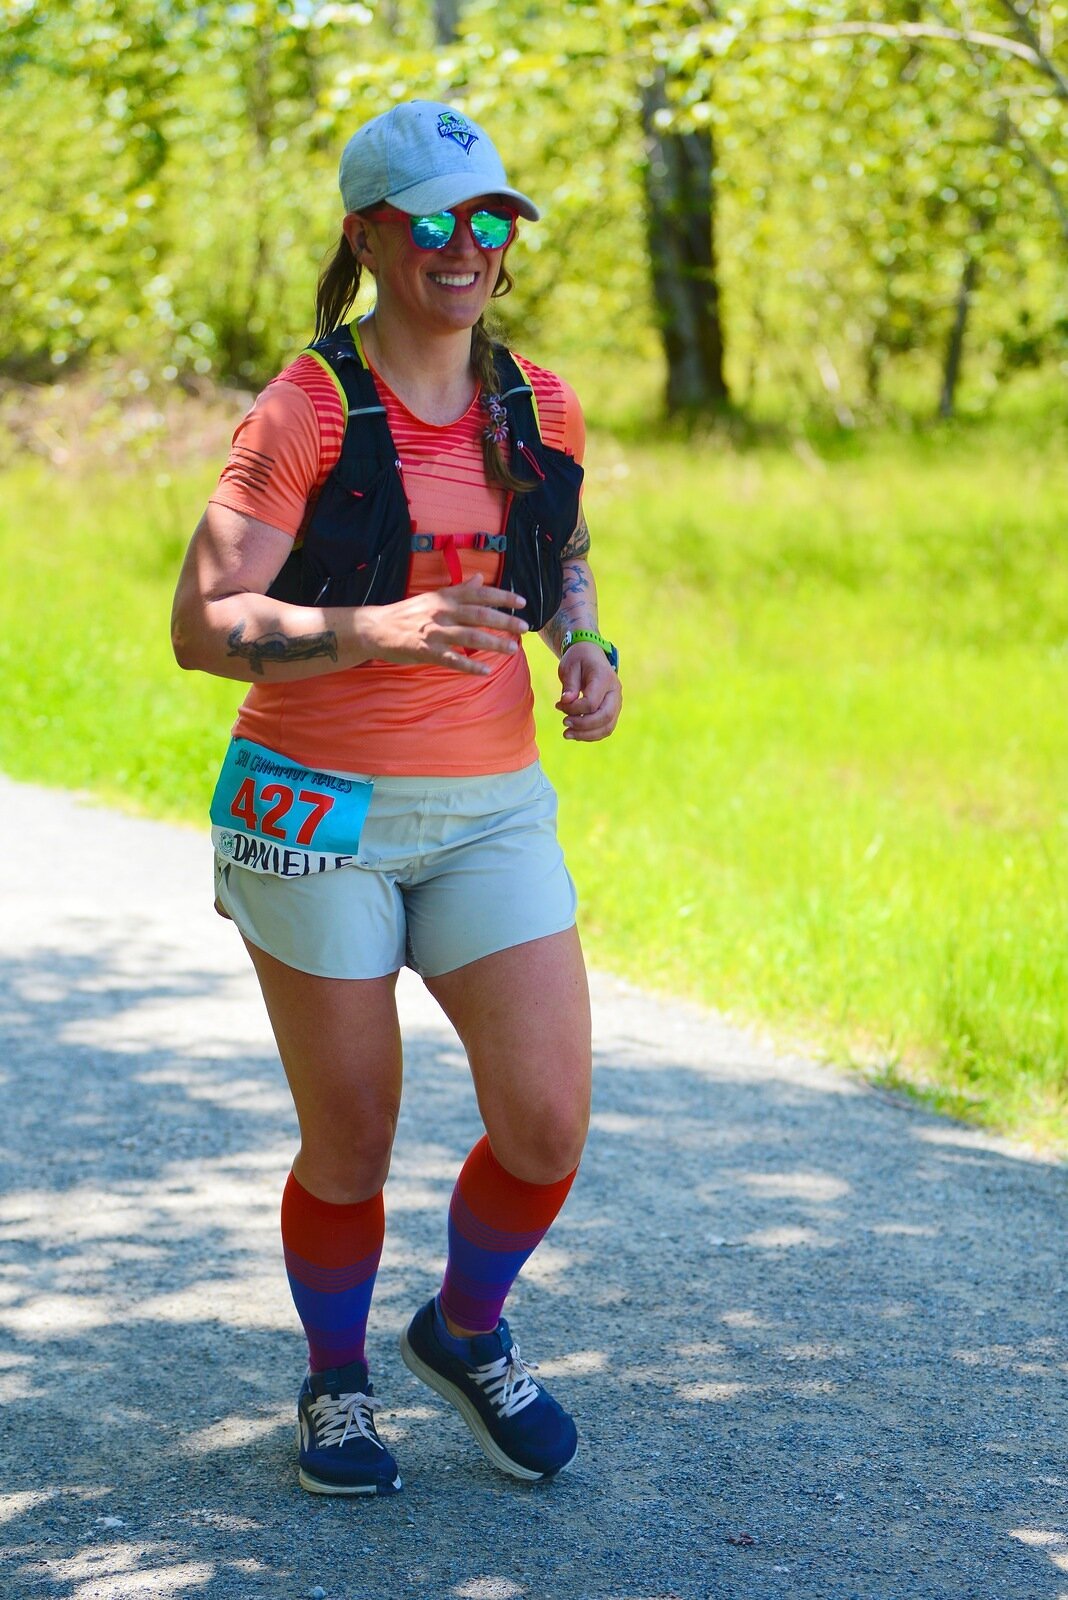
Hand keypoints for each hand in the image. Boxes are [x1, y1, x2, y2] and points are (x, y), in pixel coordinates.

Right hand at [359, 575, 527, 674]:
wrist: (376, 628)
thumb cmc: (407, 614)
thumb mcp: (434, 597)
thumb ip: (459, 590)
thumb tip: (480, 578)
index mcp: (445, 597)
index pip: (479, 594)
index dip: (502, 597)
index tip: (522, 602)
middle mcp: (442, 611)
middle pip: (480, 615)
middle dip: (505, 621)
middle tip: (525, 627)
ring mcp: (435, 632)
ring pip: (470, 636)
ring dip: (494, 643)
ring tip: (512, 649)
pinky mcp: (426, 650)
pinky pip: (452, 659)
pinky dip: (470, 665)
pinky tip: (486, 671)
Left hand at [555, 642, 621, 741]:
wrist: (591, 655)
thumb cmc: (578, 659)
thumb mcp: (569, 666)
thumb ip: (569, 684)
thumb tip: (567, 702)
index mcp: (604, 678)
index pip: (592, 702)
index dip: (574, 709)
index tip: (559, 705)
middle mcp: (615, 692)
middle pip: (605, 717)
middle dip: (583, 725)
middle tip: (564, 723)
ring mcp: (616, 703)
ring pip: (607, 727)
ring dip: (587, 735)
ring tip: (567, 734)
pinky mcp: (613, 711)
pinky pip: (606, 728)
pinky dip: (591, 735)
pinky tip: (576, 733)